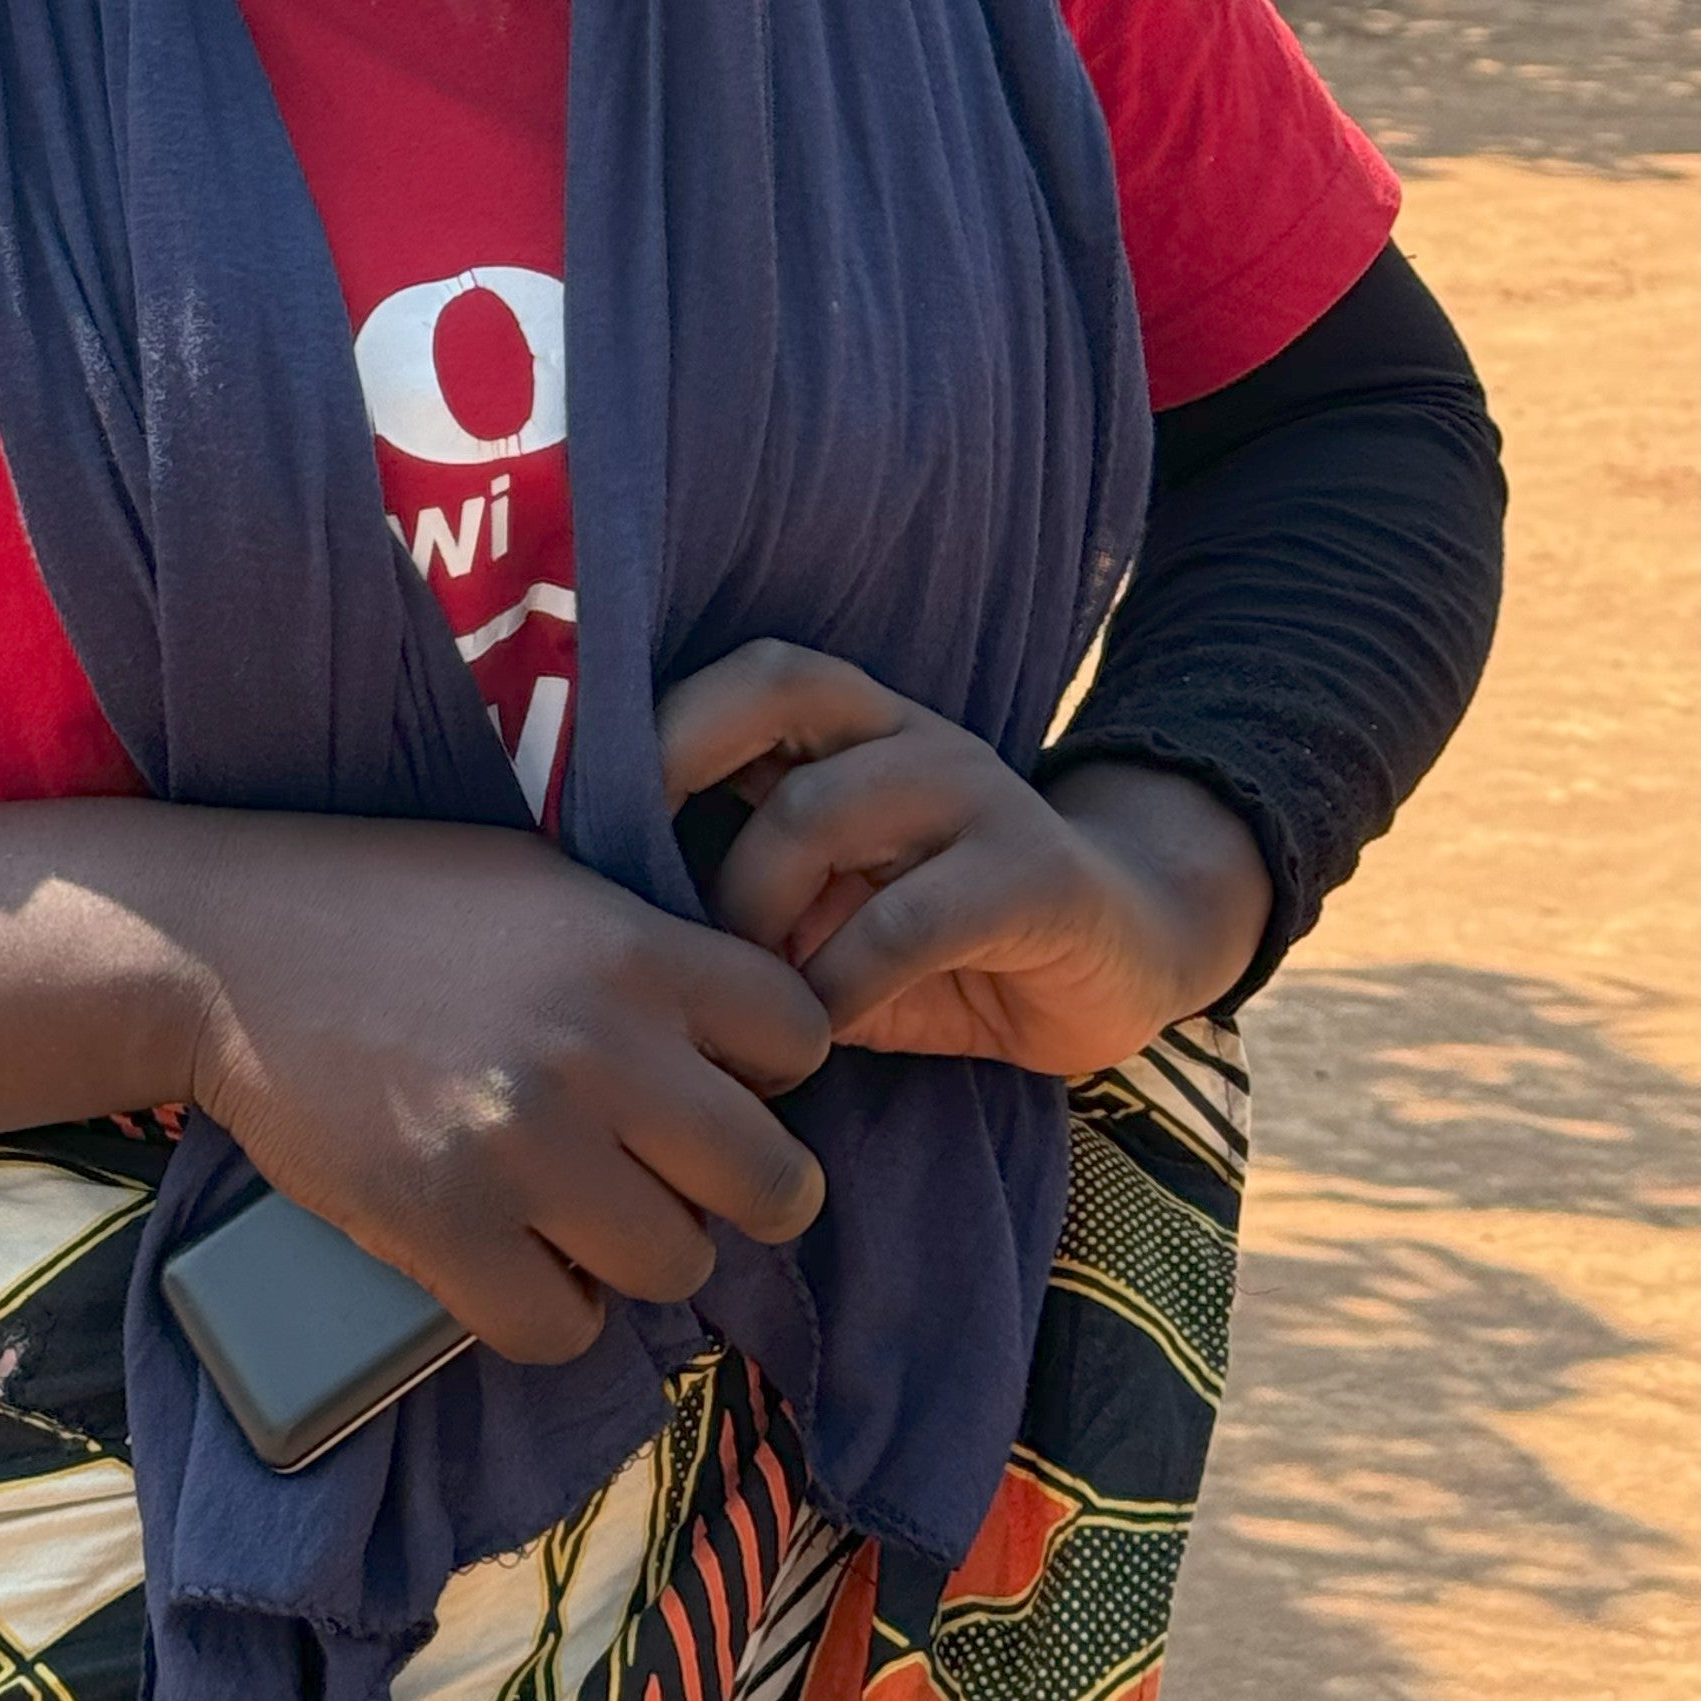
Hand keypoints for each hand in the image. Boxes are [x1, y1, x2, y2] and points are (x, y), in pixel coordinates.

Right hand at [0, 799, 828, 1364]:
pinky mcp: (447, 1232)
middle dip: (740, 1191)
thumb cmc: (389, 897)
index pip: (801, 1038)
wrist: (228, 944)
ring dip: (638, 1253)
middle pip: (776, 1183)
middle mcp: (600, 1052)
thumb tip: (745, 1038)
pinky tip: (514, 1262)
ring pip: (677, 1265)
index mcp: (633, 950)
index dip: (771, 1069)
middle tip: (680, 1179)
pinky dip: (549, 1311)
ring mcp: (525, 1150)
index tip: (721, 1077)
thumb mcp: (543, 880)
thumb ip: (647, 952)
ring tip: (580, 1215)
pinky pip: (563, 1329)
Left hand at [656, 643, 1271, 1078]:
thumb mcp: (832, 914)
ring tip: (742, 984)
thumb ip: (741, 903)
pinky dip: (840, 980)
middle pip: (778, 684)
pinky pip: (906, 919)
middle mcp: (908, 735)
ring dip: (754, 903)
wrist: (1126, 954)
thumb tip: (603, 931)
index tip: (574, 805)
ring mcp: (976, 795)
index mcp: (853, 729)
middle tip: (637, 880)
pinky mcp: (1032, 878)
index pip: (744, 673)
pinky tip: (818, 1027)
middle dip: (680, 760)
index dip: (655, 719)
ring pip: (820, 806)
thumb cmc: (944, 942)